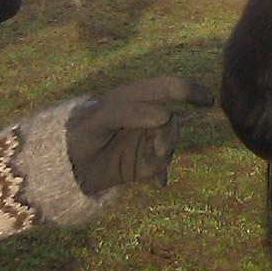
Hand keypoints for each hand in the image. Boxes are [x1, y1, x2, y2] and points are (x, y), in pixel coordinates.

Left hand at [66, 76, 214, 193]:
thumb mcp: (101, 116)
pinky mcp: (141, 165)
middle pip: (173, 122)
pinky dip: (158, 173)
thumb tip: (165, 115)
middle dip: (167, 134)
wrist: (63, 165)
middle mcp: (144, 119)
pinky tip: (157, 183)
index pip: (168, 87)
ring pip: (169, 146)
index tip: (208, 100)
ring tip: (141, 162)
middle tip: (153, 145)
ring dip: (160, 154)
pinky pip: (160, 167)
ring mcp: (144, 142)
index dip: (191, 90)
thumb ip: (132, 112)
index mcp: (136, 98)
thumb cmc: (79, 130)